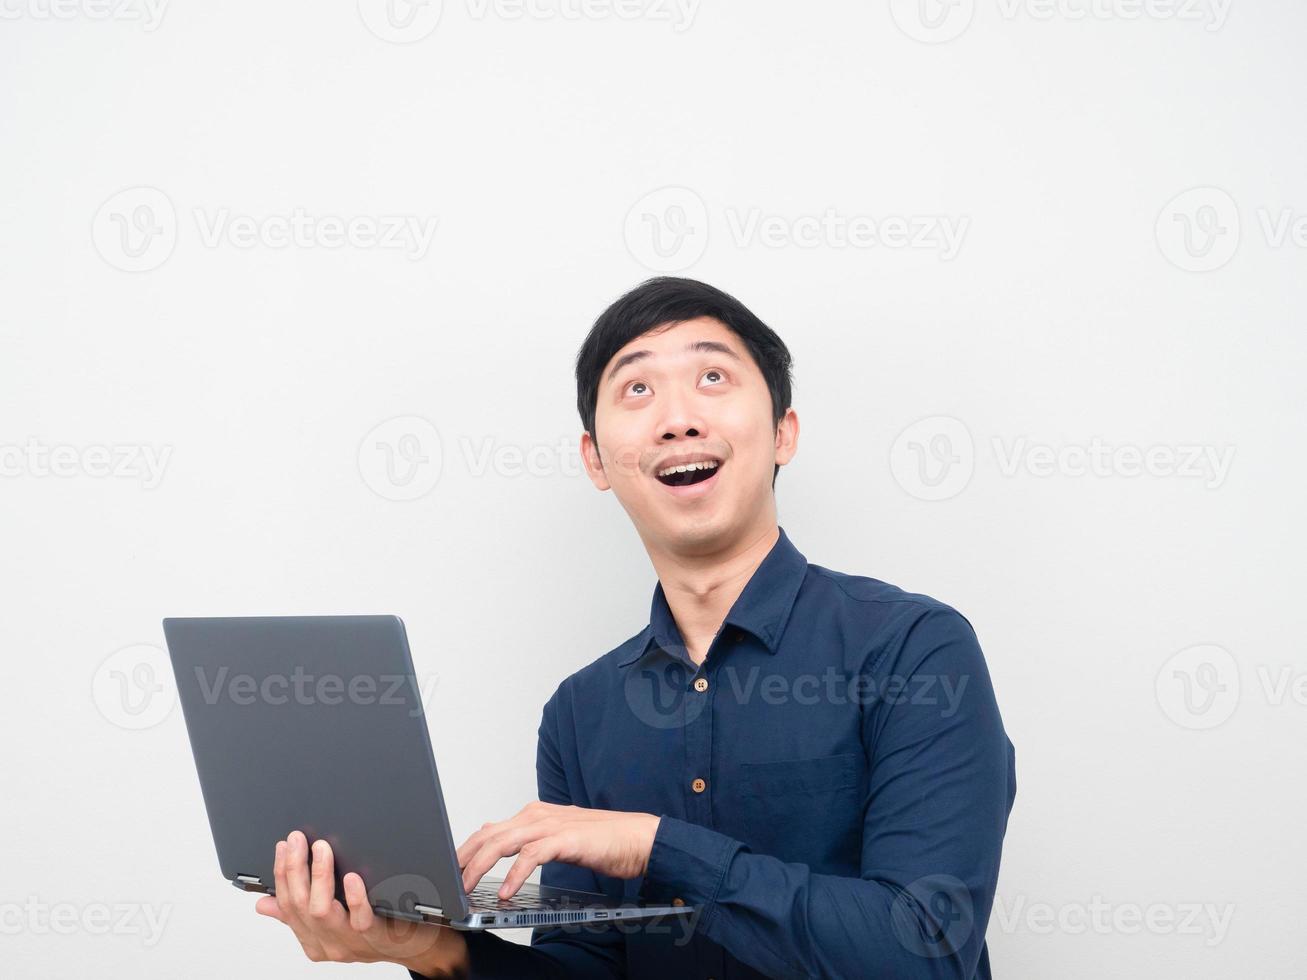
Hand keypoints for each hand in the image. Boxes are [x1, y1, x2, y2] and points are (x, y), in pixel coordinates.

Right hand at [254, 830, 467, 977]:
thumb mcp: (333, 921)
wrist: (415, 947)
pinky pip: (360, 918)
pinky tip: (352, 876)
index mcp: (312, 938)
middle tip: (297, 839)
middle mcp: (327, 943)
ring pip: (322, 911)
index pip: (287, 904)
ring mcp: (350, 942)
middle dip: (294, 869)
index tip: (283, 846)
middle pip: (300, 905)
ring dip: (318, 876)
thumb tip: (263, 903)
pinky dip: (354, 896)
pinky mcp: (375, 937)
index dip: (282, 873)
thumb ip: (299, 912)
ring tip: (321, 848)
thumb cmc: (375, 927)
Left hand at [457, 801, 660, 898]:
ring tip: (465, 887)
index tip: (449, 870)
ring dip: (479, 866)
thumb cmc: (603, 842)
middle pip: (488, 835)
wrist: (639, 838)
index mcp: (534, 814)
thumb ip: (532, 844)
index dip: (465, 850)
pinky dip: (514, 874)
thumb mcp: (558, 841)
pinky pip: (531, 856)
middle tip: (445, 881)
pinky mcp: (565, 839)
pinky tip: (505, 891)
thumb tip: (505, 858)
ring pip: (502, 842)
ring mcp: (551, 825)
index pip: (489, 830)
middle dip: (462, 858)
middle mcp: (537, 815)